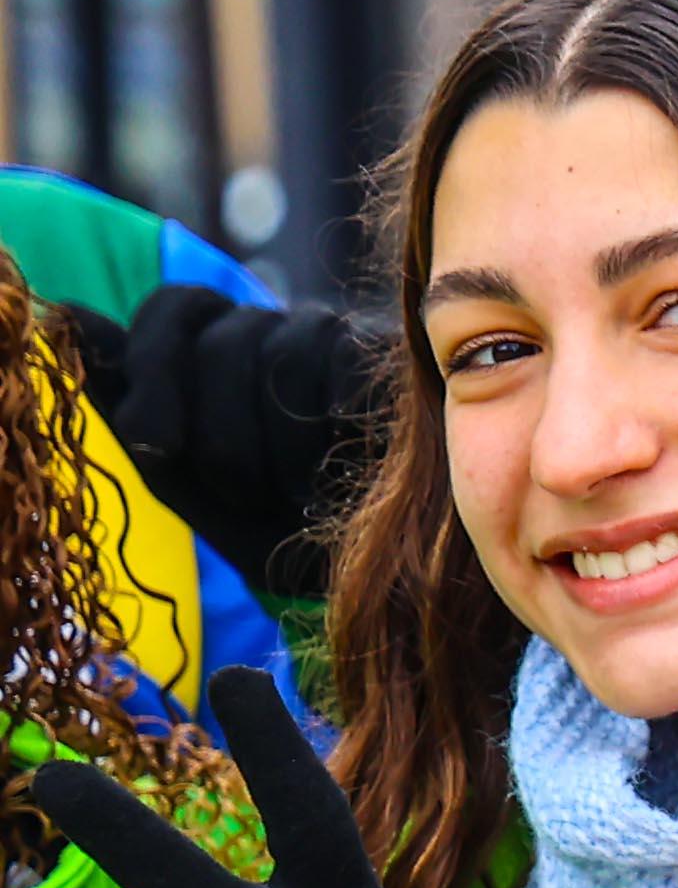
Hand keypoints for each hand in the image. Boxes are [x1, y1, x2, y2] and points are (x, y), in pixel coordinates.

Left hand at [55, 285, 387, 605]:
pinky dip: (320, 439)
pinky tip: (340, 479)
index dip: (153, 364)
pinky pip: (330, 367)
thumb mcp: (191, 483)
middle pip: (221, 338)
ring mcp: (347, 339)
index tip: (156, 445)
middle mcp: (286, 330)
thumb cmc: (281, 532)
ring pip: (274, 350)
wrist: (379, 579)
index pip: (176, 308)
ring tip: (297, 499)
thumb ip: (136, 413)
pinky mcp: (395, 360)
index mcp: (229, 353)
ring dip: (270, 446)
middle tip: (242, 498)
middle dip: (214, 434)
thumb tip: (71, 318)